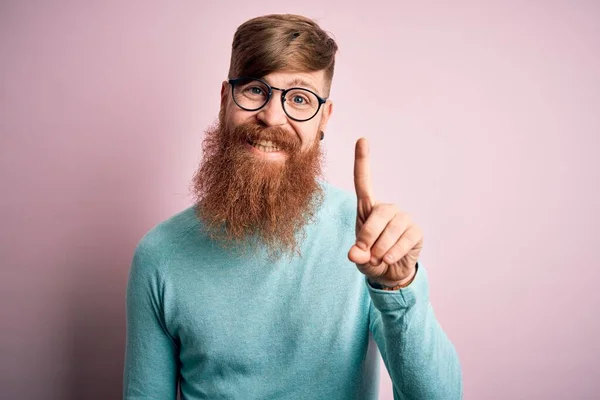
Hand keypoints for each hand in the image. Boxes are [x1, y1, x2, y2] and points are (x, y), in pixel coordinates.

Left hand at [347, 138, 422, 286]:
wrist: (390, 273)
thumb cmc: (371, 258)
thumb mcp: (359, 258)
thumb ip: (357, 254)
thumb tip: (356, 254)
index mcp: (368, 209)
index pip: (363, 182)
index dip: (362, 161)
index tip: (362, 139)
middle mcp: (387, 209)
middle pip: (379, 213)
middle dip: (368, 235)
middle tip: (365, 254)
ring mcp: (403, 219)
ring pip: (392, 229)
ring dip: (381, 248)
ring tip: (378, 259)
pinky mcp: (416, 231)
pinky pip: (405, 240)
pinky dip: (394, 252)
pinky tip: (389, 259)